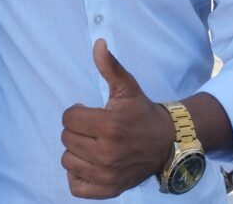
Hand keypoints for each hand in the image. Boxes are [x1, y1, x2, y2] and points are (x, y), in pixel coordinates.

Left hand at [61, 40, 171, 198]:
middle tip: (94, 129)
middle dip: (77, 130)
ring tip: (93, 145)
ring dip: (76, 151)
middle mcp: (107, 153)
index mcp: (109, 126)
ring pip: (67, 161)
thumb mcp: (127, 87)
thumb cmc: (141, 113)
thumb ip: (109, 65)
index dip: (76, 112)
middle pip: (66, 139)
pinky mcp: (108, 190)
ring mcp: (107, 175)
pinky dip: (78, 176)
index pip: (68, 119)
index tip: (90, 112)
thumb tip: (98, 43)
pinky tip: (90, 163)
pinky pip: (75, 186)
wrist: (167, 144)